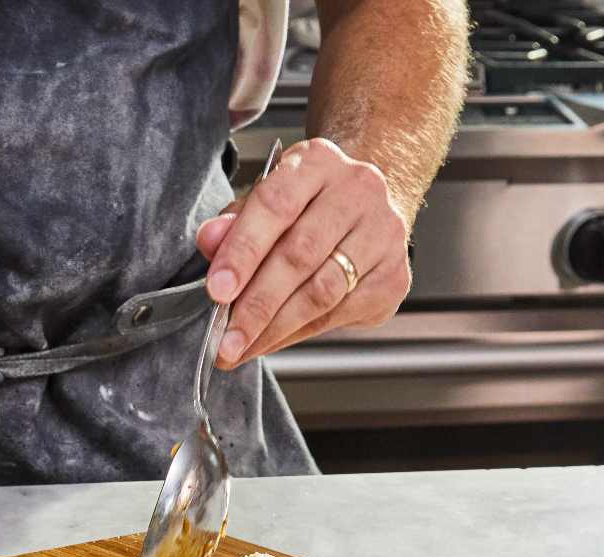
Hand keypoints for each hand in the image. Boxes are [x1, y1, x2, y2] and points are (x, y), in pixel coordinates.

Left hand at [196, 137, 412, 368]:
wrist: (366, 207)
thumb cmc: (307, 206)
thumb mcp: (265, 199)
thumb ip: (235, 222)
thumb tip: (210, 240)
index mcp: (318, 162)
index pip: (276, 205)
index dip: (242, 251)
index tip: (217, 290)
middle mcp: (358, 191)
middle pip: (300, 254)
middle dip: (257, 303)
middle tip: (226, 338)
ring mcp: (383, 234)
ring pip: (322, 291)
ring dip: (276, 327)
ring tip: (243, 347)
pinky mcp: (394, 275)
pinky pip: (340, 313)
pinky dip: (299, 333)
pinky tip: (273, 341)